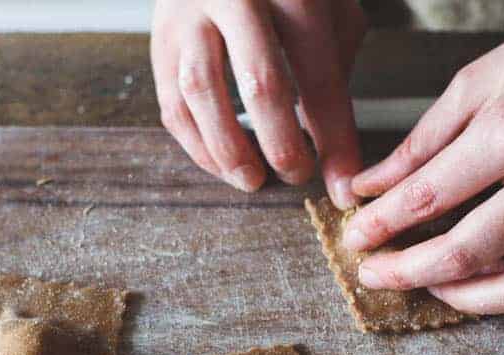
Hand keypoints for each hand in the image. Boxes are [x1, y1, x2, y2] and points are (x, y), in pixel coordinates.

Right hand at [150, 0, 365, 206]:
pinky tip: (221, 162)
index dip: (334, 141)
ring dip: (228, 150)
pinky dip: (197, 144)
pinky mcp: (160, 40)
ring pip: (202, 94)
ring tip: (252, 179)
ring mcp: (190, 16)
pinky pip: (172, 104)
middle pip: (260, 82)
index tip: (342, 187)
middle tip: (296, 176)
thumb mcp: (328, 7)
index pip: (320, 76)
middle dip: (282, 144)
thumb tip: (332, 146)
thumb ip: (334, 66)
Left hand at [342, 2, 503, 313]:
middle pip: (462, 255)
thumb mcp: (484, 80)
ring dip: (455, 297)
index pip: (427, 198)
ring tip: (425, 283)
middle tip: (374, 274)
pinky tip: (478, 280)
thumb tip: (371, 187)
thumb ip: (423, 141)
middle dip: (405, 272)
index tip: (355, 237)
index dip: (381, 226)